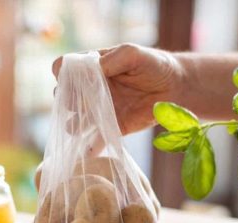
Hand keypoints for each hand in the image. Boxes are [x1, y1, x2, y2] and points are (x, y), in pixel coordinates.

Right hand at [53, 44, 184, 134]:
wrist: (175, 88)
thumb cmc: (153, 64)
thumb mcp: (132, 54)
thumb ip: (112, 59)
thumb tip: (92, 69)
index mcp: (92, 67)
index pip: (63, 69)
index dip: (62, 75)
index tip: (71, 81)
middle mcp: (92, 89)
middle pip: (66, 96)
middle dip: (67, 101)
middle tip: (78, 105)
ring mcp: (101, 110)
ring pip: (76, 120)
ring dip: (73, 125)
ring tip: (77, 126)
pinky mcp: (114, 127)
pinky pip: (98, 139)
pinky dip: (91, 147)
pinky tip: (86, 152)